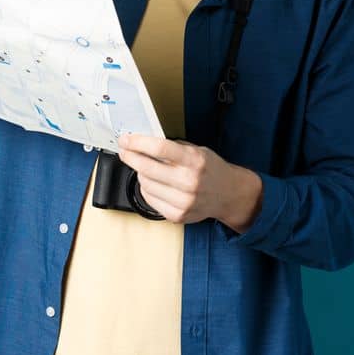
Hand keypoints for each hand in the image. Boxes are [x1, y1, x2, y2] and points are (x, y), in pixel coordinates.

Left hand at [116, 132, 262, 231]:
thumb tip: (144, 143)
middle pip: (147, 168)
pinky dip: (147, 189)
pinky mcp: (177, 215)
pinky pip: (150, 199)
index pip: (160, 149)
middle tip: (125, 151)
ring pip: (145, 184)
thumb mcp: (198, 151)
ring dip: (140, 174)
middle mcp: (190, 182)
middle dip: (130, 157)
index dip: (138, 143)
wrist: (228, 194)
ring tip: (146, 169)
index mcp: (195, 161)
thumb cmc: (211, 170)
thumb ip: (173, 148)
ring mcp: (183, 201)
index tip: (126, 139)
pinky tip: (153, 183)